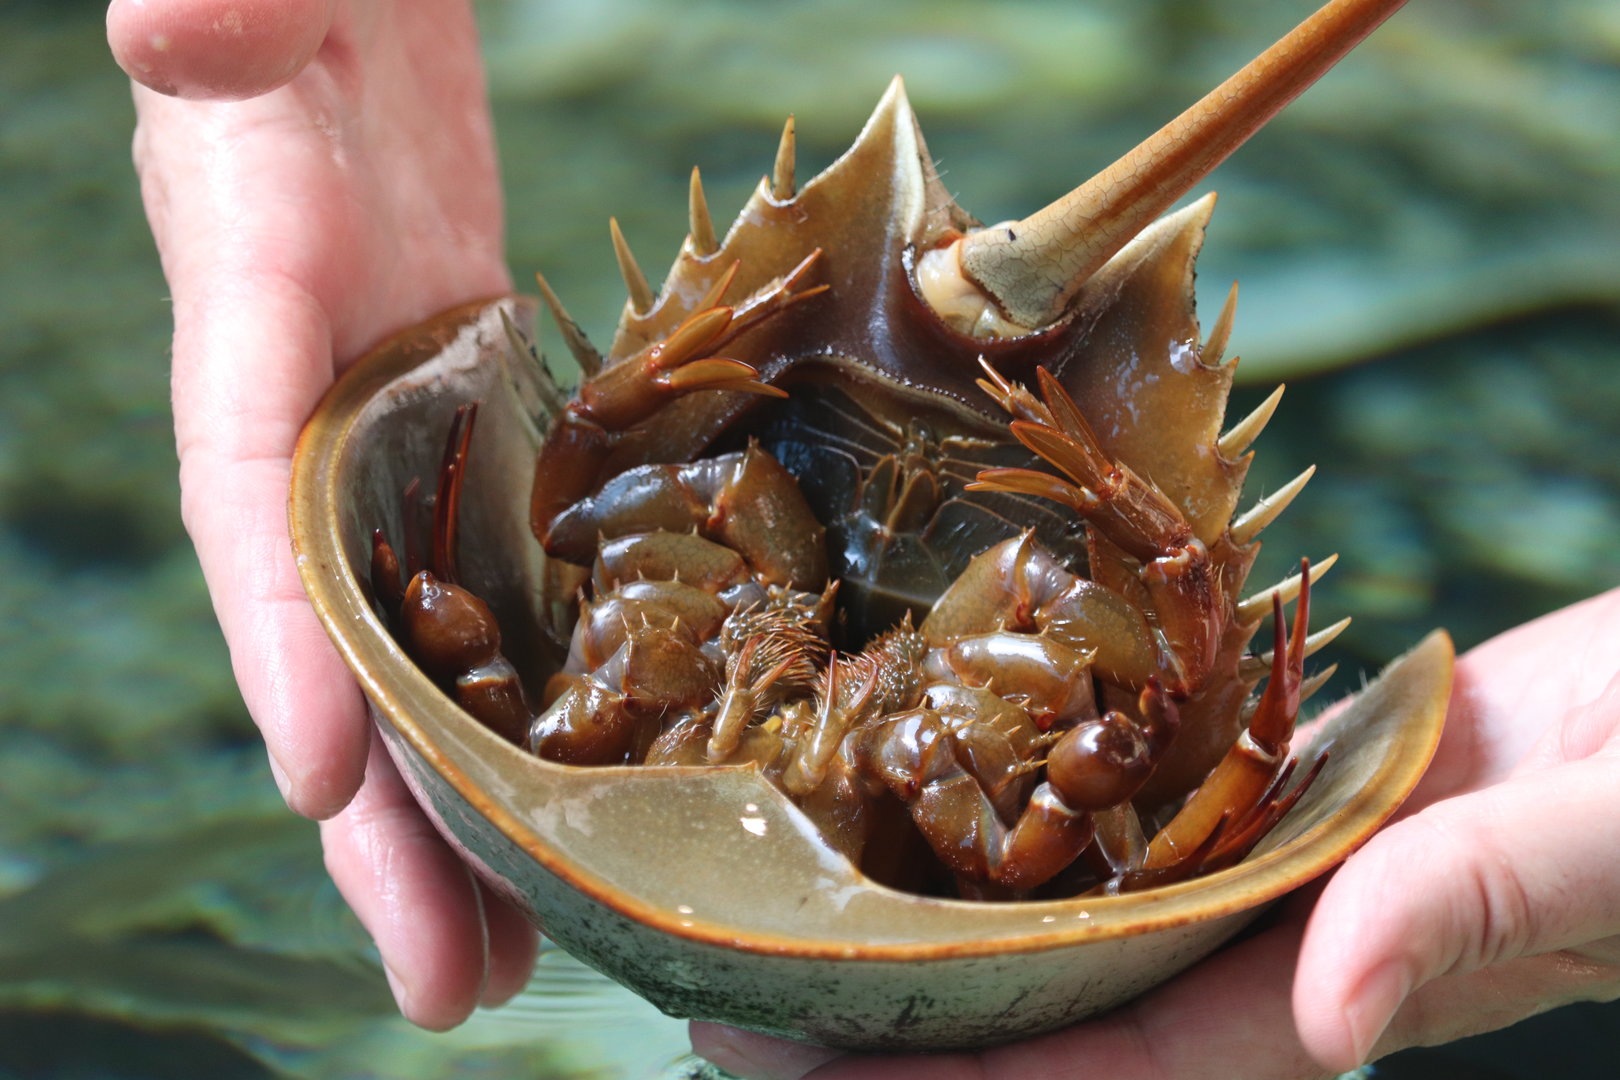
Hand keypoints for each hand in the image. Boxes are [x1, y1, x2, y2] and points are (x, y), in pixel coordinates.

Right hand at [109, 0, 536, 1026]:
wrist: (346, 7)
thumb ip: (220, 4)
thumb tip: (181, 27)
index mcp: (252, 303)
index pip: (254, 498)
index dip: (283, 644)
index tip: (331, 784)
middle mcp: (309, 405)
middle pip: (334, 639)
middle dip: (382, 822)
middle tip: (446, 987)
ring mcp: (388, 434)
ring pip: (417, 647)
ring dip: (459, 807)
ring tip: (513, 963)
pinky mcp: (465, 427)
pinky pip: (485, 585)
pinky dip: (516, 694)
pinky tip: (571, 797)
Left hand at [694, 587, 1619, 1077]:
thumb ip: (1488, 901)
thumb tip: (1333, 1006)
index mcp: (1338, 978)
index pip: (1097, 1066)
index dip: (933, 1078)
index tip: (770, 1055)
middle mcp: (1287, 946)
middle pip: (1054, 1011)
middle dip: (890, 1021)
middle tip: (719, 984)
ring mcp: (1286, 872)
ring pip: (1083, 924)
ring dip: (944, 924)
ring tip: (794, 895)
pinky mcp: (1297, 793)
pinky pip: (1141, 830)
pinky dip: (1038, 822)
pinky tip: (956, 782)